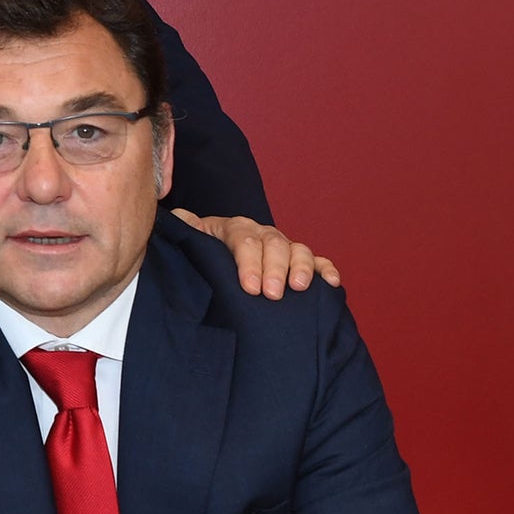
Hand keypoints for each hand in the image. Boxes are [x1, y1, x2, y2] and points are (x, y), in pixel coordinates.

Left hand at [168, 211, 339, 299]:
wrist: (215, 262)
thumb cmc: (203, 257)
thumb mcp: (190, 245)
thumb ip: (186, 231)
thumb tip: (181, 218)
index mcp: (234, 229)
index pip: (243, 239)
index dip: (248, 262)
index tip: (249, 287)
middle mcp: (262, 234)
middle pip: (273, 244)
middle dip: (274, 269)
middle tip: (272, 294)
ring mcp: (283, 247)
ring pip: (298, 250)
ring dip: (301, 267)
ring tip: (299, 288)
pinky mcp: (299, 263)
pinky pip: (318, 262)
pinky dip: (326, 270)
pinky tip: (331, 284)